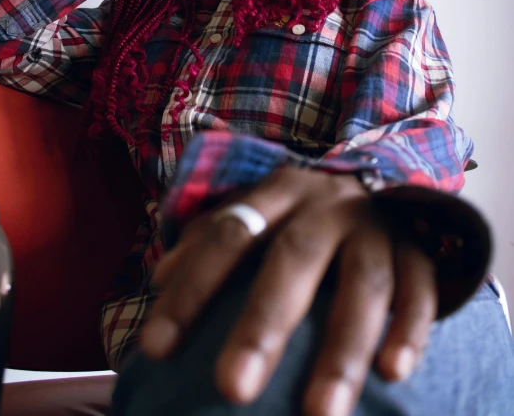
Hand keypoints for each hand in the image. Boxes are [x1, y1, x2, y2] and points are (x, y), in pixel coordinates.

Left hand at [140, 168, 436, 415]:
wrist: (376, 183)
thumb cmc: (300, 213)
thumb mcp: (257, 212)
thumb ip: (210, 238)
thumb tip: (160, 278)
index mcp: (279, 192)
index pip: (228, 235)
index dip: (192, 289)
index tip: (156, 350)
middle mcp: (328, 204)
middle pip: (294, 258)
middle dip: (263, 324)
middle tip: (232, 388)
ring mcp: (377, 226)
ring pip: (363, 283)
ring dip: (342, 349)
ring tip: (319, 413)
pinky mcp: (419, 250)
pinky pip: (420, 289)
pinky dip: (410, 330)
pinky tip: (392, 374)